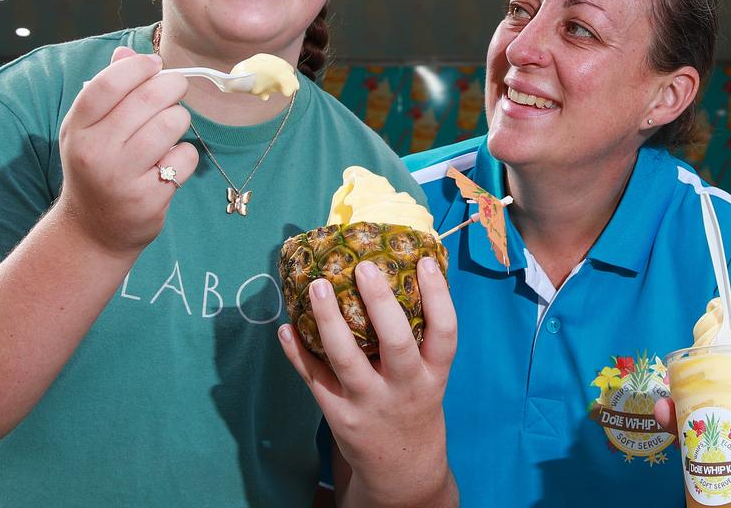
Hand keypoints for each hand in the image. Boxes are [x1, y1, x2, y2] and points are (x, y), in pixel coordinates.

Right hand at [56, 46, 196, 256]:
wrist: (93, 229)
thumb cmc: (97, 167)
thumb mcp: (89, 129)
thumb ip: (108, 90)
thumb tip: (127, 52)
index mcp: (78, 128)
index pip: (109, 84)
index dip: (138, 67)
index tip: (156, 64)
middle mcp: (96, 152)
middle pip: (148, 99)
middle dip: (172, 87)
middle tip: (176, 89)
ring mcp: (121, 177)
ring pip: (171, 125)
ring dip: (180, 120)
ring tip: (170, 129)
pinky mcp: (148, 198)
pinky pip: (184, 158)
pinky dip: (185, 155)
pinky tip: (170, 164)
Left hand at [279, 256, 457, 507]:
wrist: (402, 467)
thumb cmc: (414, 403)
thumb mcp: (430, 376)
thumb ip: (419, 337)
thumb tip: (403, 273)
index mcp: (433, 374)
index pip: (444, 332)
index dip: (437, 296)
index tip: (423, 262)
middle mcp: (404, 388)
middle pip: (395, 343)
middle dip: (379, 303)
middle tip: (363, 268)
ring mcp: (369, 402)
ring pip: (347, 358)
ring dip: (329, 319)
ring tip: (317, 286)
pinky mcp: (339, 414)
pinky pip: (314, 378)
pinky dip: (296, 352)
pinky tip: (286, 327)